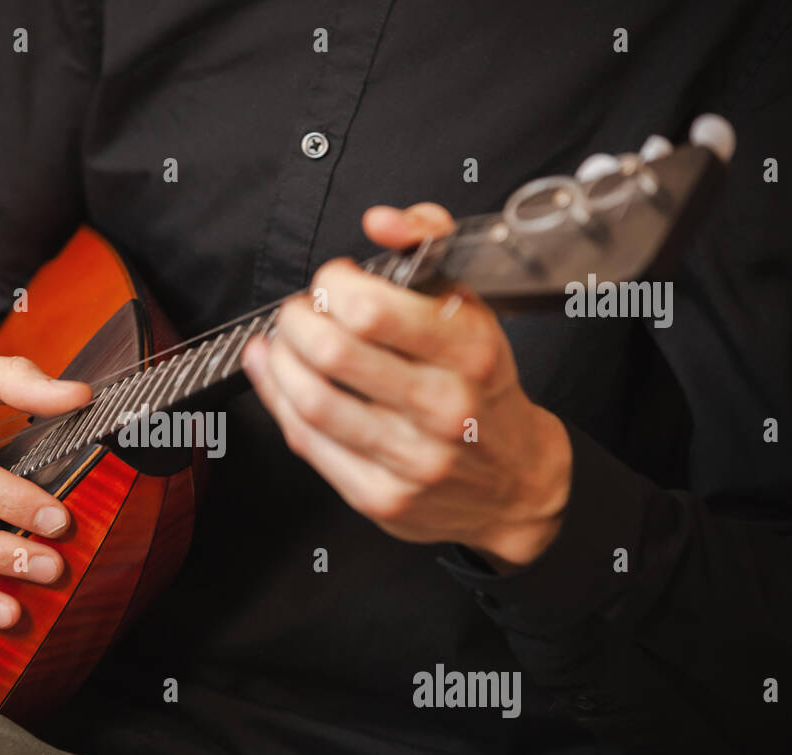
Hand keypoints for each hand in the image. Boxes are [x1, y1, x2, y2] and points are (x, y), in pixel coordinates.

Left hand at [241, 203, 571, 572]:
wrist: (516, 482)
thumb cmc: (483, 386)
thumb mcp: (475, 306)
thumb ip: (430, 244)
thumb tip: (381, 221)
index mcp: (470, 350)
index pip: (373, 309)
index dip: (333, 286)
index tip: (333, 282)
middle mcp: (444, 406)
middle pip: (332, 353)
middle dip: (296, 321)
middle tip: (297, 314)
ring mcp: (413, 459)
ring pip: (312, 401)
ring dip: (278, 363)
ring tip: (280, 345)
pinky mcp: (382, 496)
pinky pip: (307, 444)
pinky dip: (277, 402)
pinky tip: (274, 379)